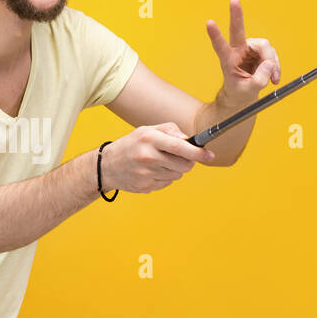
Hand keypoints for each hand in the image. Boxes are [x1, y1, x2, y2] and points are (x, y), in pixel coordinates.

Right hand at [100, 122, 217, 193]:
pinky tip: (152, 172)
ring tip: (160, 163)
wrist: (107, 166)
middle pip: (184, 165)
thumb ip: (169, 130)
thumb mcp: (146, 130)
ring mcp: (146, 174)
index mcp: (149, 139)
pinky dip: (165, 178)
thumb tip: (188, 140)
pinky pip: (167, 183)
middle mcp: (147, 157)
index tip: (210, 155)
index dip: (197, 152)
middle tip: (180, 157)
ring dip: (175, 169)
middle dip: (188, 161)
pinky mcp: (146, 187)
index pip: (179, 147)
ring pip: (178, 175)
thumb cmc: (131, 145)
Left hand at [206, 0, 280, 109]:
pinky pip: (272, 54)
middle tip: (234, 0)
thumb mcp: (248, 91)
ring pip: (265, 47)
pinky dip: (276, 66)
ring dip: (272, 63)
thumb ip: (259, 79)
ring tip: (272, 79)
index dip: (216, 35)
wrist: (243, 94)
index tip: (209, 23)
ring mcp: (250, 49)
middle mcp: (238, 50)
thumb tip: (269, 64)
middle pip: (237, 30)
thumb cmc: (240, 92)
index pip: (220, 46)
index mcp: (228, 60)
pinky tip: (274, 77)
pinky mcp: (260, 51)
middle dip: (236, 14)